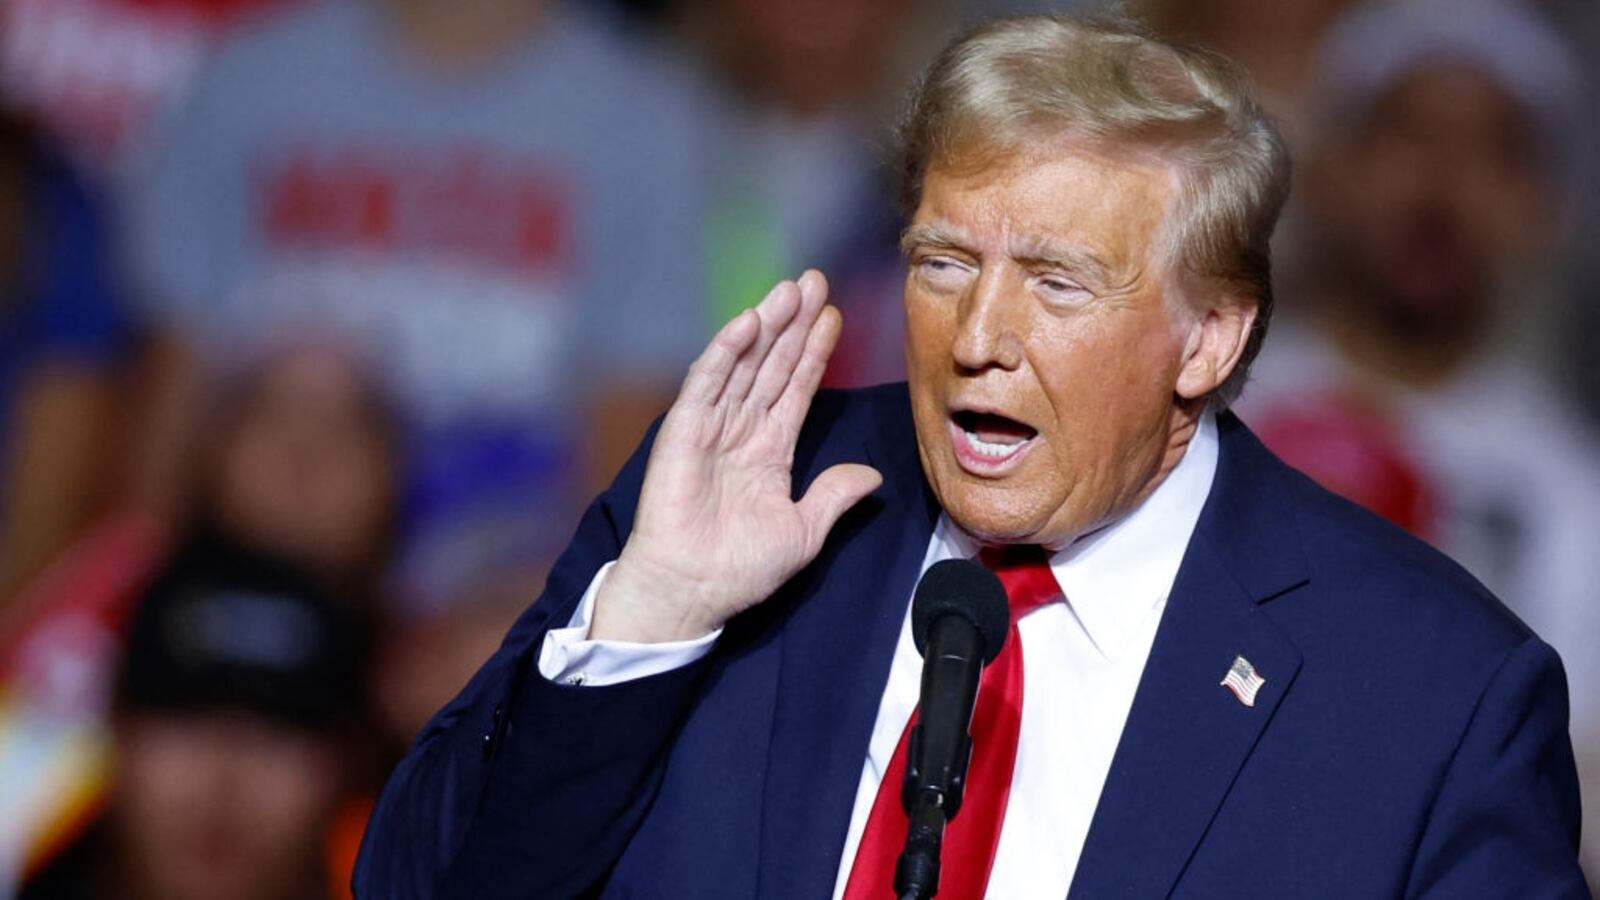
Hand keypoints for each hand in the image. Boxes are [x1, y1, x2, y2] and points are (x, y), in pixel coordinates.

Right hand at [592, 271, 882, 642]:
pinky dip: (725, 352)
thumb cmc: (738, 571)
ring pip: (743, 364)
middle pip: (772, 364)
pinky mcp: (683, 432)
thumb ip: (832, 497)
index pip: (796, 388)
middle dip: (793, 323)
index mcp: (768, 451)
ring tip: (789, 289)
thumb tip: (870, 476)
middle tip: (814, 280)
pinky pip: (707, 384)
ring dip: (766, 325)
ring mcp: (711, 427)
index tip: (833, 316)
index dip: (814, 352)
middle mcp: (740, 431)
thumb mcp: (803, 532)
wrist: (691, 594)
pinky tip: (746, 323)